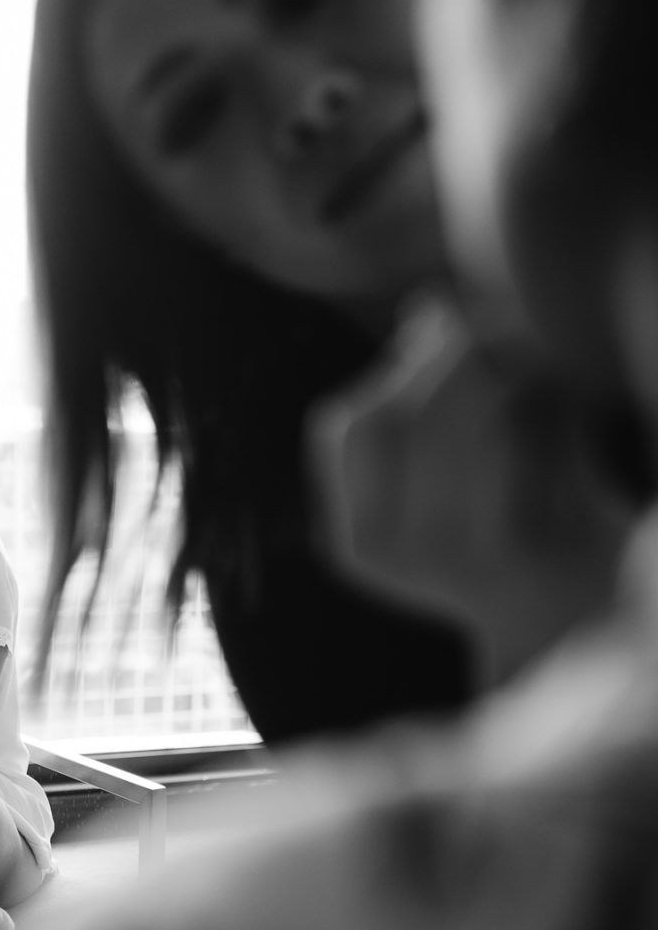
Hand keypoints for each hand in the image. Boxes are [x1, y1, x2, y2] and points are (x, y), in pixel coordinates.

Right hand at [310, 298, 636, 681]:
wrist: (563, 620)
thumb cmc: (479, 528)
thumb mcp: (413, 481)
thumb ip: (403, 400)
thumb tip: (429, 308)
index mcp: (361, 544)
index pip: (352, 427)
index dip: (394, 371)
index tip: (429, 339)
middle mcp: (419, 559)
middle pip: (423, 414)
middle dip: (460, 355)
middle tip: (489, 332)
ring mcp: (502, 559)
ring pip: (496, 419)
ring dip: (518, 379)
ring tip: (527, 374)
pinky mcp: (577, 545)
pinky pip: (565, 437)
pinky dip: (568, 411)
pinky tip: (568, 415)